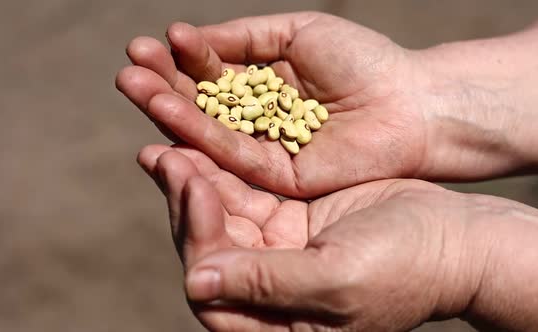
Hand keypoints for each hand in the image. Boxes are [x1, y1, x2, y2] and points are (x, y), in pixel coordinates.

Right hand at [117, 12, 429, 197]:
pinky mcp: (276, 178)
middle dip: (164, 85)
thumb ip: (244, 38)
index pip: (212, 74)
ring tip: (132, 84)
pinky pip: (231, 155)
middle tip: (126, 67)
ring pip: (209, 132)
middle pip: (202, 105)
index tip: (148, 44)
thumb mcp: (297, 33)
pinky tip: (167, 114)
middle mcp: (259, 120)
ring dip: (169, 109)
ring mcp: (266, 150)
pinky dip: (198, 135)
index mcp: (265, 85)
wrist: (410, 103)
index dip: (180, 60)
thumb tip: (191, 38)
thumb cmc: (363, 61)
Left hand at [139, 144, 537, 331]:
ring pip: (219, 217)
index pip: (214, 287)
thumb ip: (268, 285)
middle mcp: (267, 294)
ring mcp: (275, 254)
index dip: (199, 237)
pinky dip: (221, 171)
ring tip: (168, 145)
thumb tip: (197, 285)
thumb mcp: (339, 280)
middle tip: (165, 156)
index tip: (197, 188)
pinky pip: (242, 195)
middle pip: (208, 249)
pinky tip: (198, 145)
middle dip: (185, 204)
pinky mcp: (285, 221)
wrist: (452, 238)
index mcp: (277, 324)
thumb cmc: (407, 268)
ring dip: (194, 182)